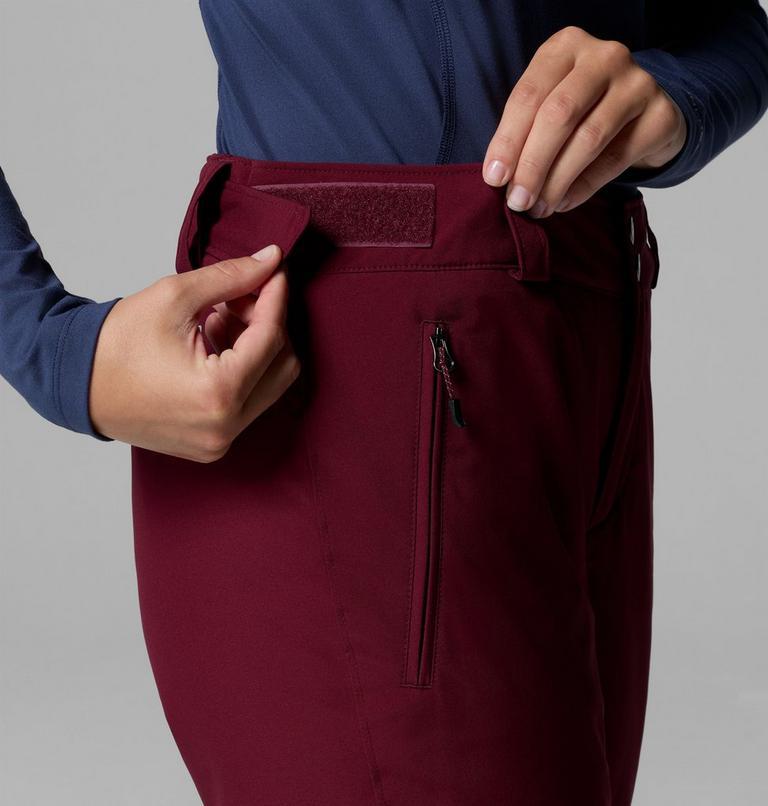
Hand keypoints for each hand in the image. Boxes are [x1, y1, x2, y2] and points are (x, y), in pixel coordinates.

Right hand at [89, 244, 300, 461]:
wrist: (75, 383)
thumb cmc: (115, 343)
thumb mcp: (175, 297)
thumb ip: (231, 277)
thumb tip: (271, 260)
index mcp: (217, 393)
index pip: (271, 337)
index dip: (275, 297)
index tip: (274, 270)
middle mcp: (225, 426)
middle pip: (281, 364)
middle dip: (267, 323)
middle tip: (241, 295)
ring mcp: (220, 441)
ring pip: (269, 384)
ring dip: (255, 346)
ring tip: (218, 318)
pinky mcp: (213, 444)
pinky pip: (249, 402)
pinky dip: (242, 369)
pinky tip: (213, 343)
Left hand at [482, 25, 686, 216]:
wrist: (645, 113)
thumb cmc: (584, 110)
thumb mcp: (551, 104)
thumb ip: (527, 130)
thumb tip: (499, 177)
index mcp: (566, 46)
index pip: (529, 95)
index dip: (507, 141)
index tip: (494, 179)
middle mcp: (604, 56)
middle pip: (558, 114)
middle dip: (531, 164)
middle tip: (517, 200)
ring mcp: (638, 82)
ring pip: (588, 138)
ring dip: (556, 181)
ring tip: (538, 208)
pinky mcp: (661, 115)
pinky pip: (615, 158)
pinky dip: (584, 186)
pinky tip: (563, 203)